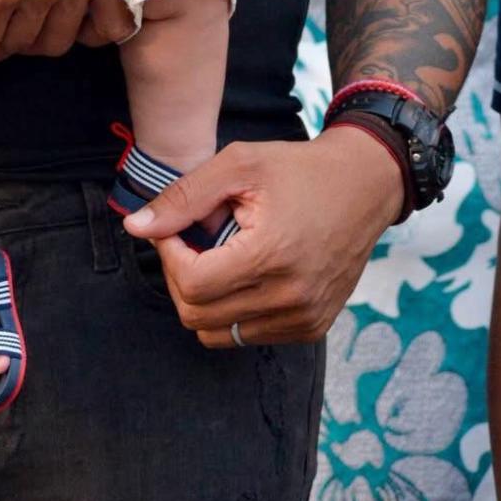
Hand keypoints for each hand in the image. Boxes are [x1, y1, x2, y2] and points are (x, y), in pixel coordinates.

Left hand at [122, 124, 403, 343]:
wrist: (365, 185)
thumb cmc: (298, 169)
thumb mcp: (237, 165)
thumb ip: (183, 198)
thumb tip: (135, 228)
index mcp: (272, 255)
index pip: (192, 284)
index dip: (169, 256)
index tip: (173, 229)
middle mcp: (291, 297)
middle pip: (198, 316)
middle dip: (180, 277)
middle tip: (190, 241)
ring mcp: (305, 318)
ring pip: (219, 334)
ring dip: (204, 298)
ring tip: (218, 256)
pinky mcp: (312, 327)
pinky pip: (248, 336)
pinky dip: (232, 310)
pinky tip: (244, 271)